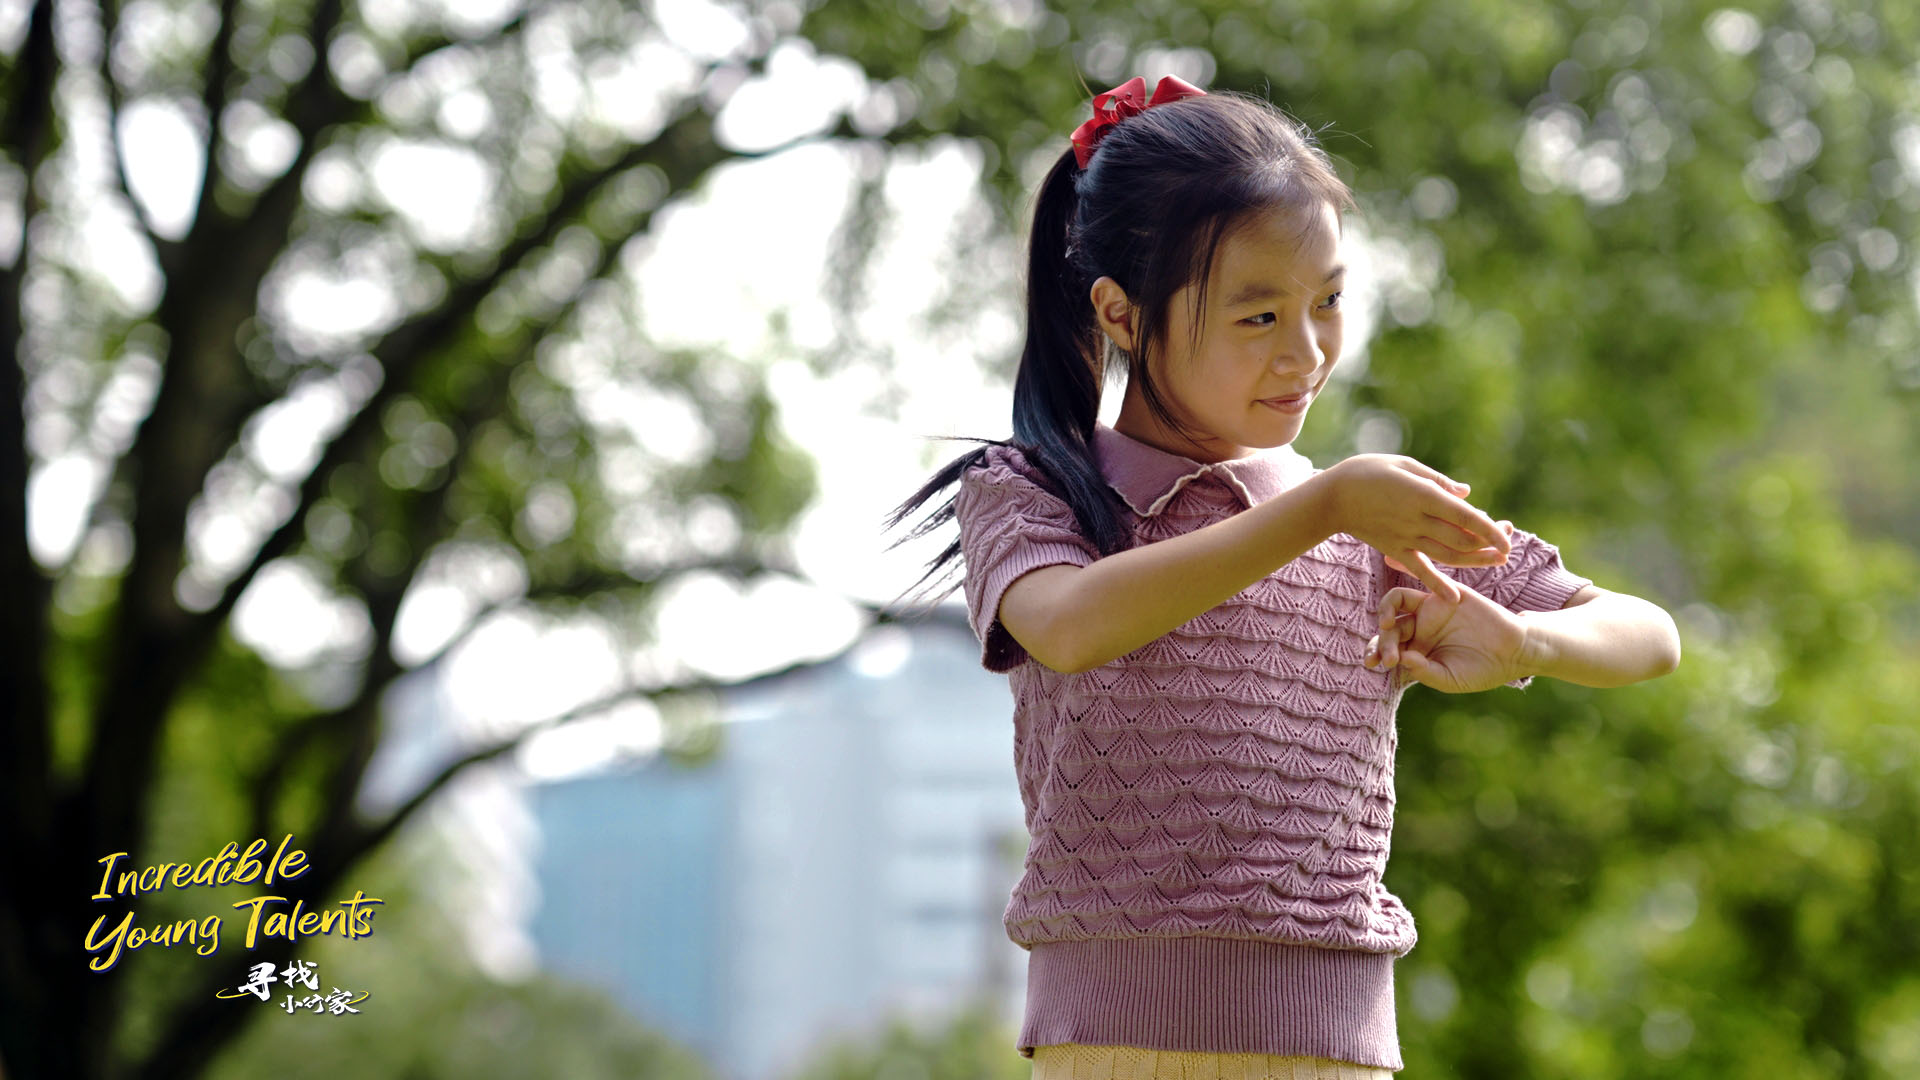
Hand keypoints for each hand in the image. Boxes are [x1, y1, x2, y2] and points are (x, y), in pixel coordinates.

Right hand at [1320, 455, 1511, 601]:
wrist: (1333, 497)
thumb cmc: (1369, 472)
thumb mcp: (1405, 465)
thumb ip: (1438, 481)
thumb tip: (1467, 494)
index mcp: (1423, 495)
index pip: (1465, 516)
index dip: (1490, 530)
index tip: (1508, 539)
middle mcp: (1417, 519)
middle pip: (1461, 539)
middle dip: (1488, 545)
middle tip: (1507, 548)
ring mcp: (1405, 538)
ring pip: (1447, 555)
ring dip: (1474, 561)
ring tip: (1495, 563)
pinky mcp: (1394, 549)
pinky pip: (1419, 570)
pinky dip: (1437, 584)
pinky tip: (1454, 597)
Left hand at [1363, 574, 1530, 692]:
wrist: (1514, 650)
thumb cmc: (1482, 670)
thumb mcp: (1450, 678)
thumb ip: (1424, 671)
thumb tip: (1400, 659)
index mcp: (1416, 651)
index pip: (1387, 649)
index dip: (1376, 653)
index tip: (1373, 663)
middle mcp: (1418, 629)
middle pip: (1388, 629)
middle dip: (1383, 643)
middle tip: (1388, 657)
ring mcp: (1429, 610)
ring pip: (1395, 604)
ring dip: (1384, 612)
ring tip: (1386, 625)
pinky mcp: (1443, 593)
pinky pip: (1418, 581)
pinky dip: (1403, 579)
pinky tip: (1392, 584)